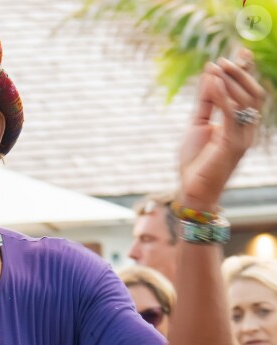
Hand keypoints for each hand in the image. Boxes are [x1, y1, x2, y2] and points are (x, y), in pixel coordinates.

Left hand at [178, 49, 264, 210]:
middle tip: (222, 61)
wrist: (192, 191)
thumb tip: (210, 72)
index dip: (247, 71)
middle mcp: (247, 130)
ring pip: (246, 102)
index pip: (250, 93)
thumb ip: (205, 101)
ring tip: (216, 68)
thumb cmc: (195, 162)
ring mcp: (243, 138)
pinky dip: (222, 97)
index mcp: (241, 125)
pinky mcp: (232, 145)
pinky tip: (213, 83)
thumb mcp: (197, 124)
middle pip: (253, 94)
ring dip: (231, 82)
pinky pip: (230, 116)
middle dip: (239, 74)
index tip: (240, 51)